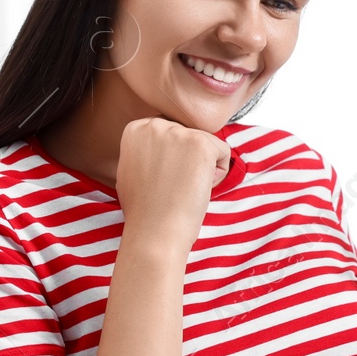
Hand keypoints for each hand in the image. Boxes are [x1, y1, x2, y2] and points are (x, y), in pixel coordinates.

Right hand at [116, 117, 230, 249]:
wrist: (154, 231)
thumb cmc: (144, 209)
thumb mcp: (133, 169)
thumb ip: (147, 149)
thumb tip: (165, 146)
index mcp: (137, 128)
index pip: (172, 134)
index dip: (172, 161)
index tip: (162, 181)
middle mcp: (155, 124)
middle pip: (190, 136)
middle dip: (189, 162)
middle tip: (173, 187)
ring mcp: (178, 132)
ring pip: (208, 144)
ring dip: (204, 168)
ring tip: (183, 188)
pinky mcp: (201, 143)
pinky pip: (223, 152)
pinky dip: (218, 174)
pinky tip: (198, 188)